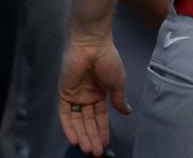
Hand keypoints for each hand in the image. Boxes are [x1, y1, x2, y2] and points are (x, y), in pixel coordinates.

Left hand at [58, 34, 128, 156]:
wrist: (92, 45)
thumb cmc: (108, 61)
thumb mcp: (117, 82)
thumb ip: (119, 99)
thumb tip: (128, 112)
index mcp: (100, 93)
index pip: (100, 117)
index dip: (102, 130)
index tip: (105, 144)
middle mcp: (87, 96)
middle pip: (88, 122)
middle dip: (93, 137)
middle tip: (96, 152)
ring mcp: (75, 95)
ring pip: (77, 121)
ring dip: (82, 135)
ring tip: (88, 149)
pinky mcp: (64, 93)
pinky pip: (65, 114)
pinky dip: (69, 127)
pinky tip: (74, 139)